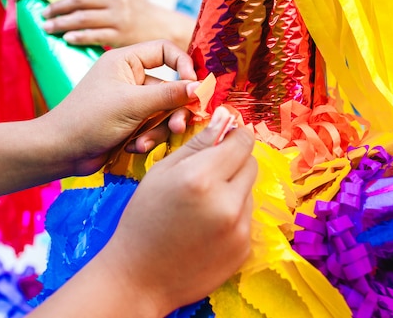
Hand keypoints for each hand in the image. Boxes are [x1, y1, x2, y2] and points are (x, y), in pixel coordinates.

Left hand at [41, 40, 197, 175]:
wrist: (61, 152)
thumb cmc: (89, 120)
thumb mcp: (132, 104)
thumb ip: (169, 94)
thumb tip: (201, 86)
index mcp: (125, 60)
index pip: (165, 50)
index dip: (183, 66)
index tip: (195, 87)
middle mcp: (130, 77)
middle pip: (171, 86)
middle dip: (175, 109)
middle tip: (178, 126)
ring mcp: (132, 101)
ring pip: (165, 111)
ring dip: (158, 129)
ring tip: (144, 143)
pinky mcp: (132, 123)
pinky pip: (154, 127)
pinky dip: (148, 138)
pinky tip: (133, 147)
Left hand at [42, 0, 194, 48]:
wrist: (166, 30)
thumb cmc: (139, 16)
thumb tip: (68, 1)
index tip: (50, 6)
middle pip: (77, 1)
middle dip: (56, 9)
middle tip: (42, 16)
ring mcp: (119, 16)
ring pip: (81, 17)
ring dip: (60, 23)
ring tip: (47, 28)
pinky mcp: (120, 35)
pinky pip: (93, 35)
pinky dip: (76, 36)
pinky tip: (66, 38)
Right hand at [96, 106, 257, 315]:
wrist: (140, 275)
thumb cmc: (143, 218)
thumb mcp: (162, 172)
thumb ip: (198, 143)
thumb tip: (225, 117)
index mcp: (201, 177)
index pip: (242, 141)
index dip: (234, 135)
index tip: (226, 138)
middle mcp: (226, 202)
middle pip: (252, 163)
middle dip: (234, 161)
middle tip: (208, 173)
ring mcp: (239, 229)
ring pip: (250, 191)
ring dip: (233, 190)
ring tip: (202, 205)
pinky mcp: (244, 249)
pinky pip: (247, 218)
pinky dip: (233, 216)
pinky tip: (207, 227)